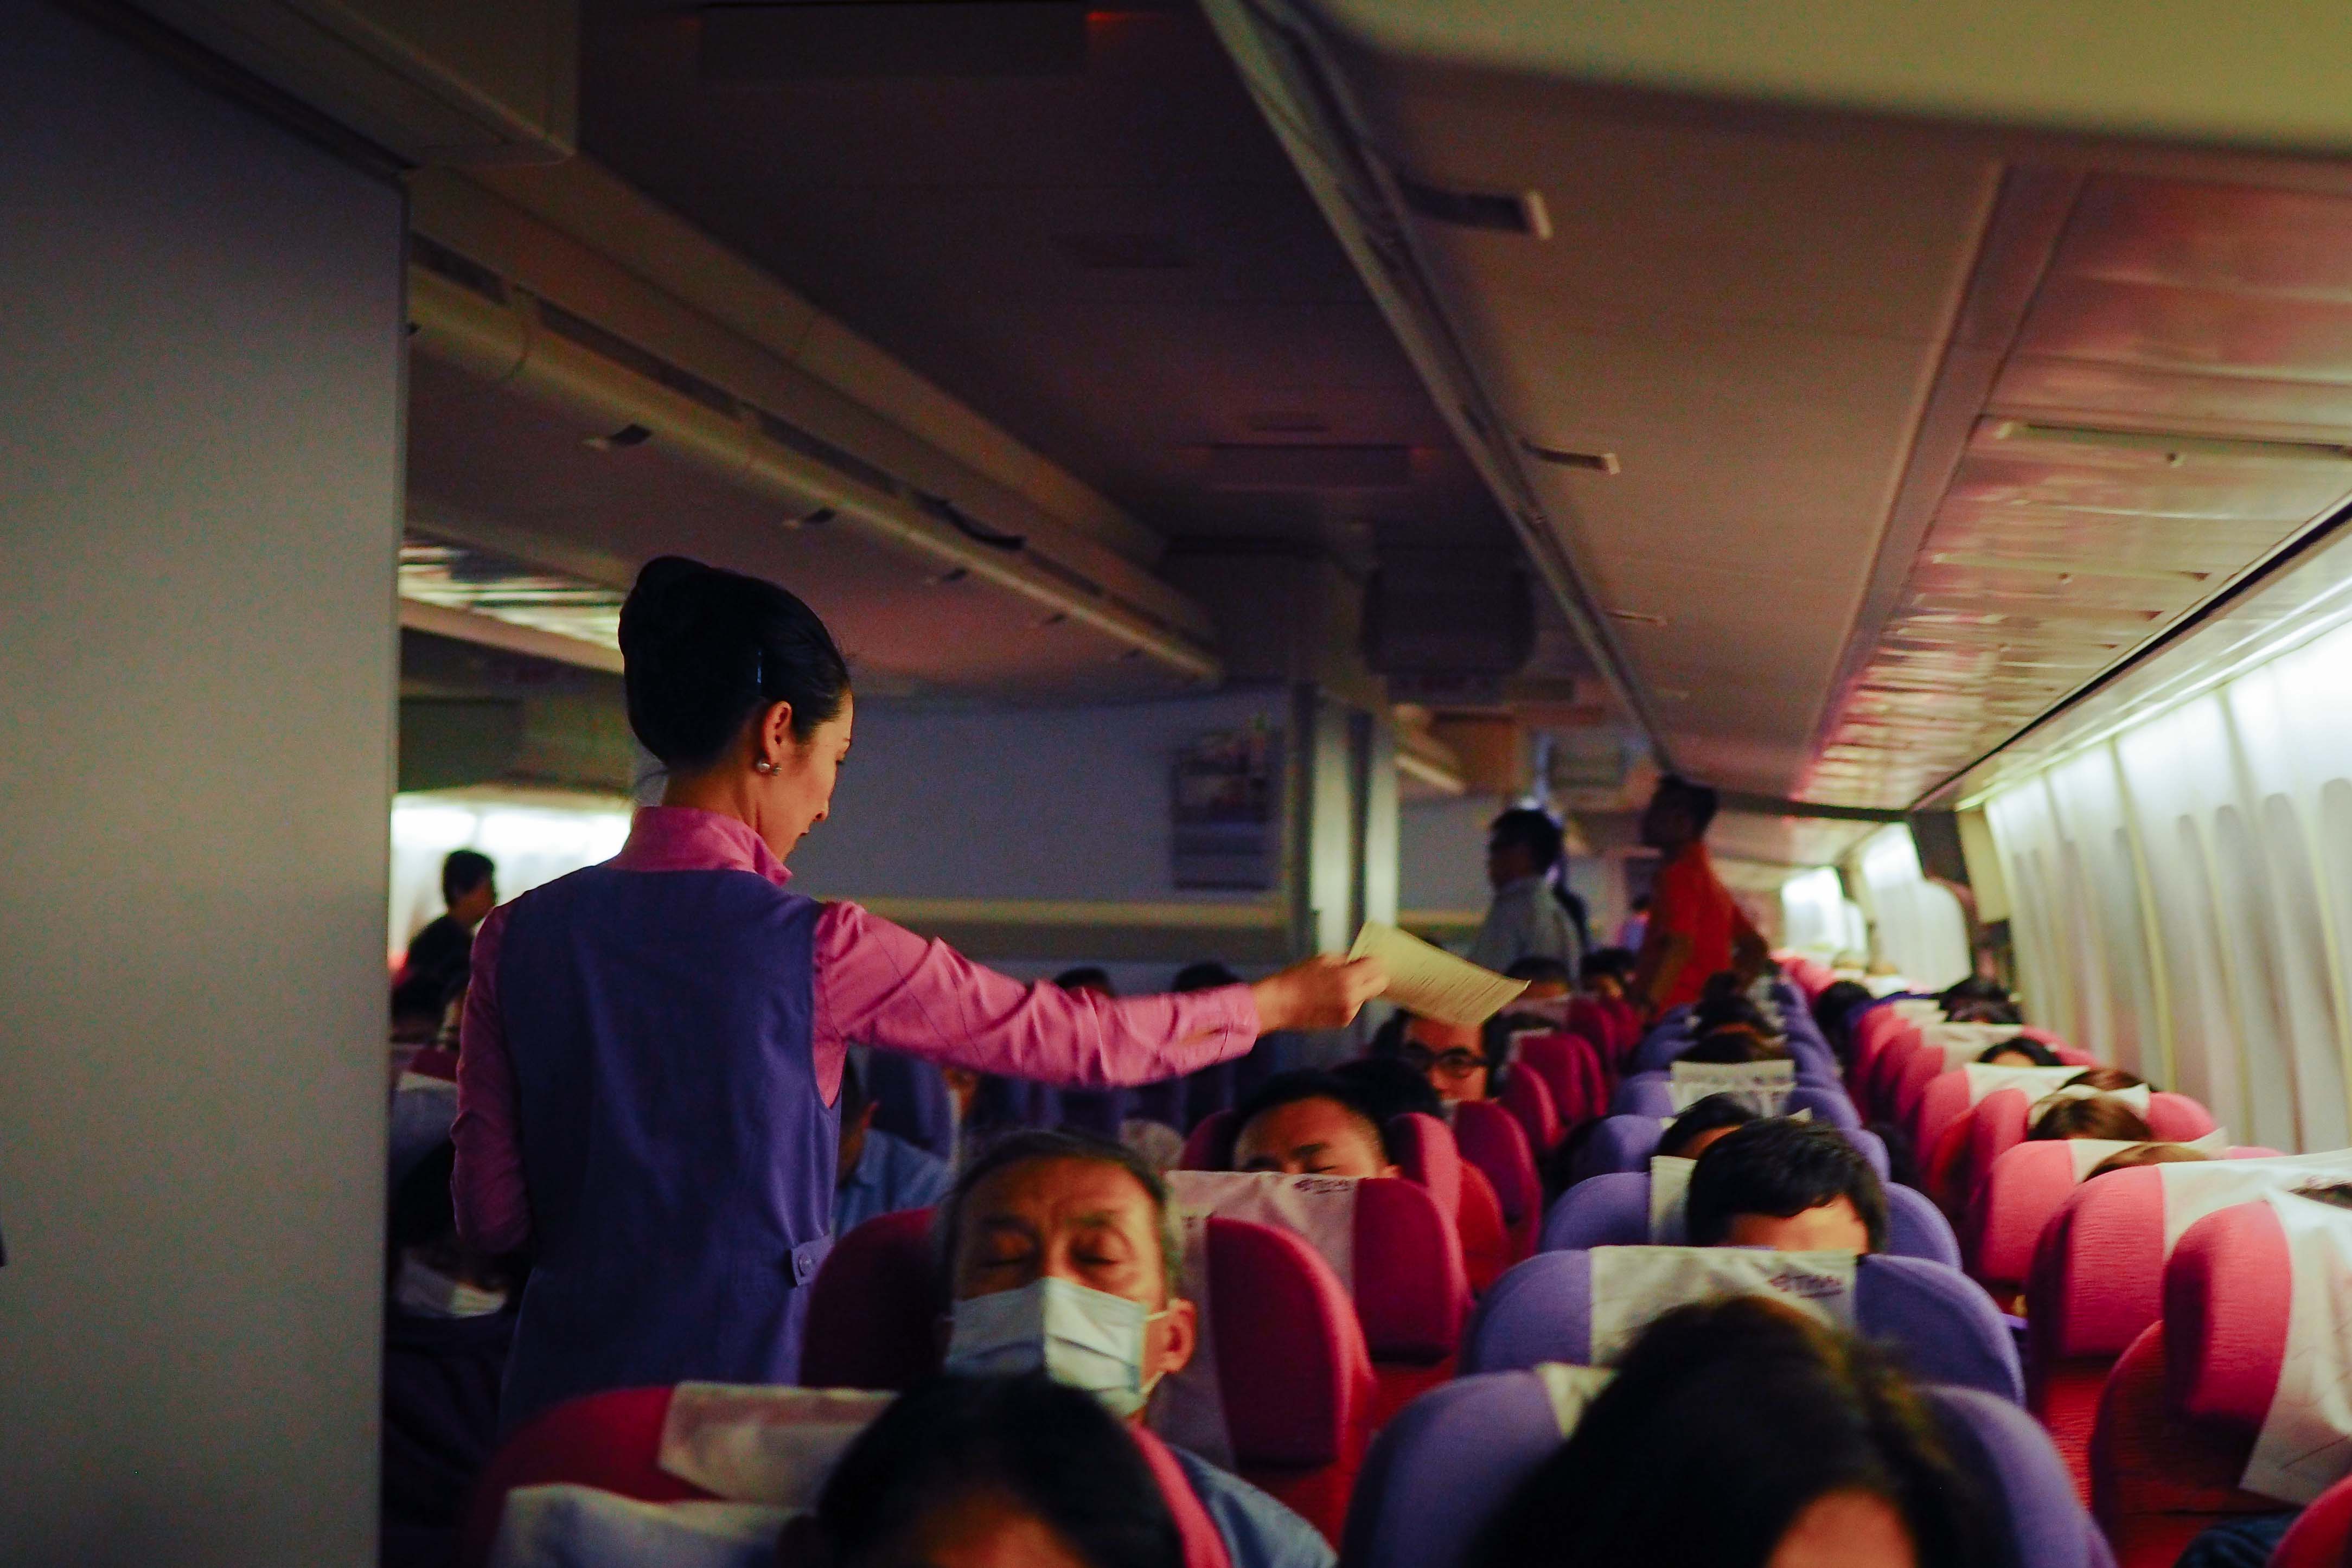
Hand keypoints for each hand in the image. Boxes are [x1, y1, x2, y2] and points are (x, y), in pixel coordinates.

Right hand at [1250, 954, 1388, 1032]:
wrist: (1280, 1004)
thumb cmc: (1297, 978)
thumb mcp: (1323, 960)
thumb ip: (1346, 960)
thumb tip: (1360, 961)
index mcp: (1348, 979)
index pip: (1377, 966)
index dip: (1372, 961)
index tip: (1365, 960)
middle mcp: (1353, 997)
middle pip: (1380, 984)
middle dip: (1373, 976)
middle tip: (1360, 972)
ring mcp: (1349, 1012)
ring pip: (1366, 996)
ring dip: (1358, 989)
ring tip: (1334, 987)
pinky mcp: (1343, 1022)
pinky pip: (1354, 1007)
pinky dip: (1347, 1001)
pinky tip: (1329, 999)